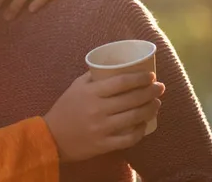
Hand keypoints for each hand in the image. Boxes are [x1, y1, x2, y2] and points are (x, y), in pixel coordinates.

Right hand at [43, 71, 163, 161]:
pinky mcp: (104, 144)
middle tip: (160, 87)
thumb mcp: (75, 87)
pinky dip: (140, 131)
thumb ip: (93, 77)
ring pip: (134, 117)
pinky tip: (145, 124)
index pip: (121, 82)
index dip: (139, 78)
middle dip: (150, 92)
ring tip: (157, 103)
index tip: (150, 76)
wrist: (51, 137)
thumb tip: (114, 67)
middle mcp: (97, 109)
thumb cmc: (65, 108)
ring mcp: (101, 128)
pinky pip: (129, 138)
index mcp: (90, 93)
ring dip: (150, 109)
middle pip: (132, 99)